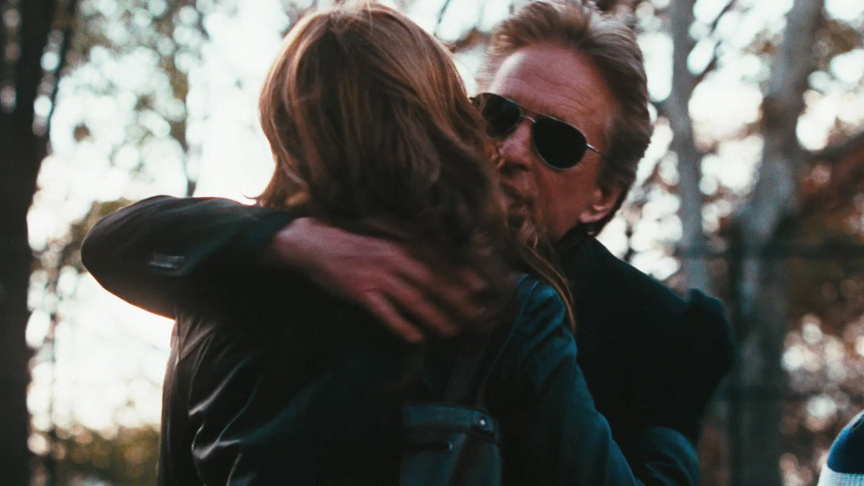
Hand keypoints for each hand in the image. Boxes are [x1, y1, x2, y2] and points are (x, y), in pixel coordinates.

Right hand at [263, 218, 490, 342]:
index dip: (461, 275)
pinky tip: (415, 338)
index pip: (439, 261)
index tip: (482, 289)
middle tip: (475, 317)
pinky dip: (401, 325)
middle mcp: (394, 258)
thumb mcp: (383, 242)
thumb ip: (407, 253)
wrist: (315, 243)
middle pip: (432, 282)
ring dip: (434, 316)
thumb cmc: (352, 244)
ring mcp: (377, 276)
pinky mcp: (360, 292)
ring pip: (413, 299)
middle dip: (456, 301)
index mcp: (401, 245)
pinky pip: (385, 312)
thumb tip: (433, 270)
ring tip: (452, 331)